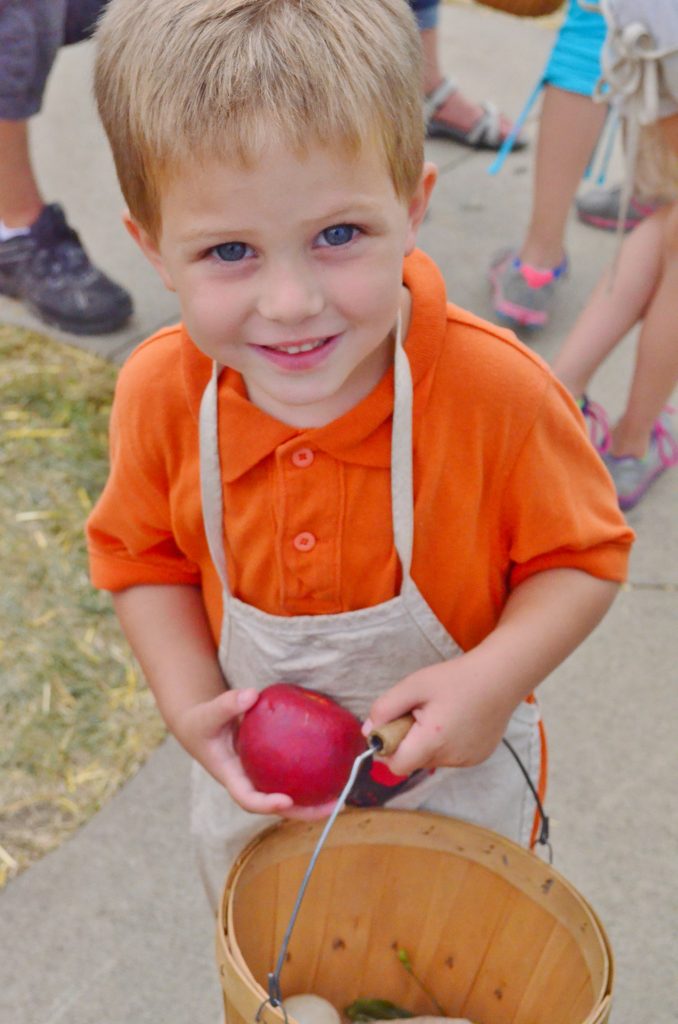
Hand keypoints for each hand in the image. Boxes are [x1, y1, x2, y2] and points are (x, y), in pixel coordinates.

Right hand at [176, 688, 338, 819]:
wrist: (201, 728)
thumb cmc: (203, 723)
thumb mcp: (208, 714)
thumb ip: (226, 704)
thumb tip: (252, 695)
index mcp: (232, 777)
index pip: (248, 799)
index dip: (266, 804)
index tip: (287, 801)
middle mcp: (249, 783)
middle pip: (276, 807)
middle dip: (303, 812)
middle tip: (332, 808)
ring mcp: (260, 778)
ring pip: (288, 798)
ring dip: (312, 803)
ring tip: (340, 799)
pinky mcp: (270, 768)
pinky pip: (291, 778)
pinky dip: (310, 780)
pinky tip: (333, 774)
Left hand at [362, 655, 515, 777]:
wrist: (501, 676)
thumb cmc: (456, 678)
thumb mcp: (414, 685)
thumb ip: (386, 708)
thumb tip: (368, 731)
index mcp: (433, 741)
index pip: (396, 766)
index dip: (388, 748)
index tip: (393, 726)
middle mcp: (451, 758)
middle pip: (413, 761)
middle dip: (408, 741)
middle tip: (419, 712)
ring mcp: (467, 761)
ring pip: (431, 759)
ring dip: (427, 743)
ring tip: (441, 714)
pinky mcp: (478, 758)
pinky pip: (450, 757)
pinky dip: (446, 743)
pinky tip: (456, 721)